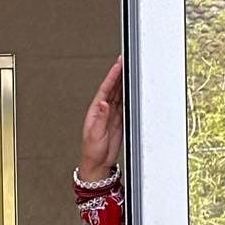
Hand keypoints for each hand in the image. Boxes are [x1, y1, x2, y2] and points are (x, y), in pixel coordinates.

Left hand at [78, 54, 123, 181]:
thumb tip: (103, 103)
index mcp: (95, 111)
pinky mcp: (119, 121)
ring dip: (124, 82)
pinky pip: (125, 104)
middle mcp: (103, 110)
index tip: (118, 64)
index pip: (105, 89)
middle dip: (119, 74)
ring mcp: (112, 115)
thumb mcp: (95, 134)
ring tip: (130, 70)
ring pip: (120, 94)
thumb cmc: (92, 151)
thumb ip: (100, 118)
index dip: (112, 76)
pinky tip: (133, 88)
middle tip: (126, 61)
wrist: (97, 164)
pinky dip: (129, 95)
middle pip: (113, 88)